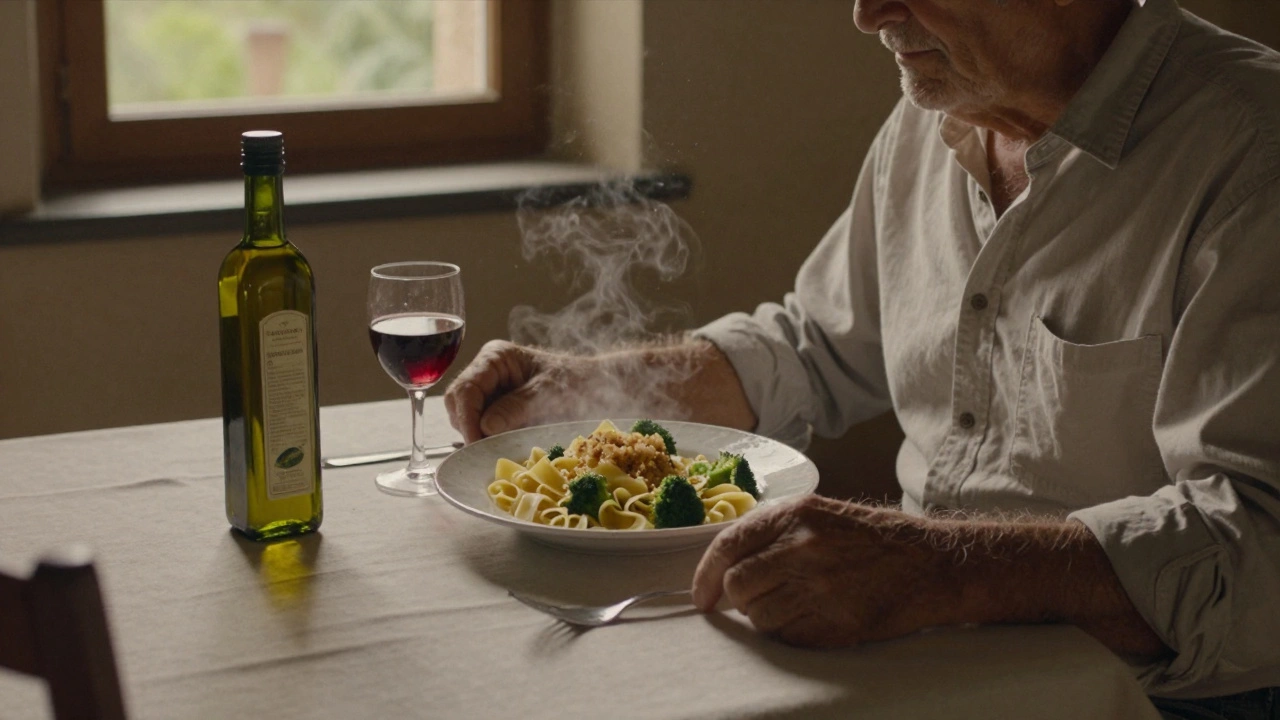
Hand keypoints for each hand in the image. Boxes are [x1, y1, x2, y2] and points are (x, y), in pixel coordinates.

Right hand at [444, 340, 585, 442]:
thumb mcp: (549, 393)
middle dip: (469, 429)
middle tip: (486, 452)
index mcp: (496, 358)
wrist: (598, 389)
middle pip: (458, 405)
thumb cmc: (577, 383)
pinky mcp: (498, 413)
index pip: (466, 389)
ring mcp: (490, 393)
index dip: (467, 419)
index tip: (476, 444)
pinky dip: (489, 441)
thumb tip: (485, 427)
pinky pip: (482, 429)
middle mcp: (486, 374)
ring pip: (466, 420)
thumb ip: (517, 407)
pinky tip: (503, 449)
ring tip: (499, 450)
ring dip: (479, 437)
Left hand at [691, 495, 959, 647]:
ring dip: (768, 616)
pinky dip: (792, 633)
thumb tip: (723, 566)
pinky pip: (788, 637)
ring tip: (798, 602)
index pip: (727, 546)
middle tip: (759, 597)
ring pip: (759, 617)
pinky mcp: (836, 623)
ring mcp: (820, 587)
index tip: (702, 597)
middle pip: (738, 586)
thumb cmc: (872, 539)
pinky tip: (816, 616)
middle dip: (739, 598)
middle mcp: (803, 548)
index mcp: (796, 514)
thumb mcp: (820, 514)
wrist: (931, 564)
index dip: (705, 576)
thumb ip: (772, 533)